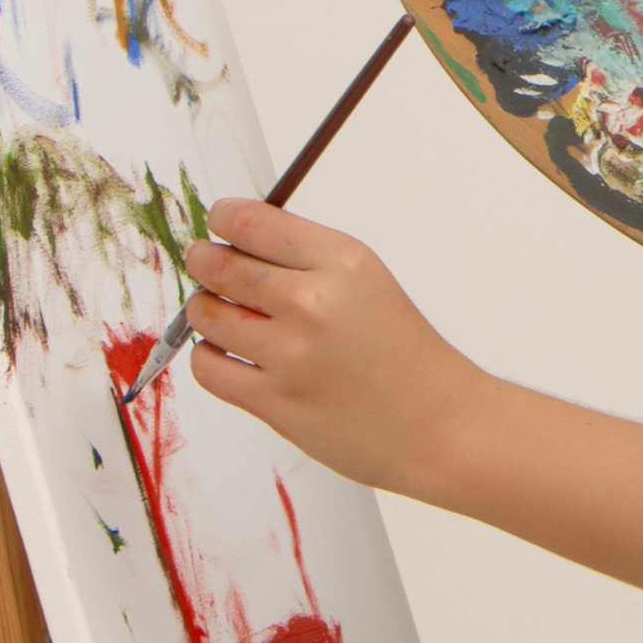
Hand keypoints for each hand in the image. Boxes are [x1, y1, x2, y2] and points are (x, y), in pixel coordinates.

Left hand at [185, 200, 482, 502]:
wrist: (440, 424)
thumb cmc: (407, 355)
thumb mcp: (369, 282)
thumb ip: (309, 260)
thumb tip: (241, 242)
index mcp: (343, 261)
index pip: (252, 223)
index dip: (223, 218)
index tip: (218, 221)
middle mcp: (313, 302)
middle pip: (219, 266)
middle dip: (203, 260)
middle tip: (203, 260)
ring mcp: (290, 354)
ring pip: (206, 315)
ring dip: (204, 309)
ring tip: (218, 311)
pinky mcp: (273, 401)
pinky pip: (207, 367)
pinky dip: (206, 356)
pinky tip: (224, 352)